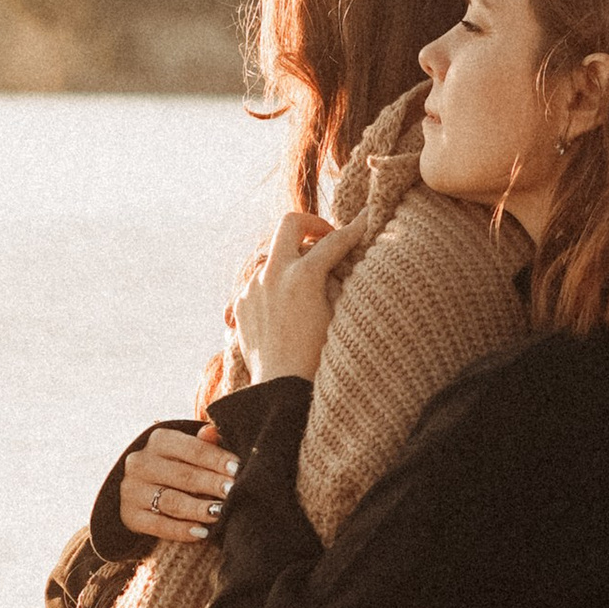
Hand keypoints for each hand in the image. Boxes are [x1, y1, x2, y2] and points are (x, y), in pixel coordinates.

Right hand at [118, 421, 236, 545]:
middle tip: (234, 493)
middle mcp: (141, 462)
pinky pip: (158, 525)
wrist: (141, 490)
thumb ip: (203, 444)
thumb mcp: (188, 452)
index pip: (192, 449)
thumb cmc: (177, 466)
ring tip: (221, 513)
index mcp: (159, 440)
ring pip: (171, 501)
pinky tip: (202, 533)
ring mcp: (132, 490)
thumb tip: (212, 431)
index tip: (238, 470)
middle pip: (183, 475)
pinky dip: (181, 530)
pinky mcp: (130, 515)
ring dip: (199, 508)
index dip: (216, 459)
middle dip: (212, 484)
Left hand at [232, 209, 364, 385]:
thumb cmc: (318, 357)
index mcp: (303, 275)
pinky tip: (287, 305)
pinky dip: (275, 285)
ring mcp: (252, 288)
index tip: (366, 217)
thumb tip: (337, 260)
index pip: (334, 241)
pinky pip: (259, 282)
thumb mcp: (338, 313)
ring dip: (291, 260)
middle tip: (326, 237)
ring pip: (272, 255)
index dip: (354, 228)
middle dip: (311, 224)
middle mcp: (273, 274)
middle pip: (290, 224)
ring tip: (307, 280)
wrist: (282, 390)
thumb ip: (336, 279)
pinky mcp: (241, 304)